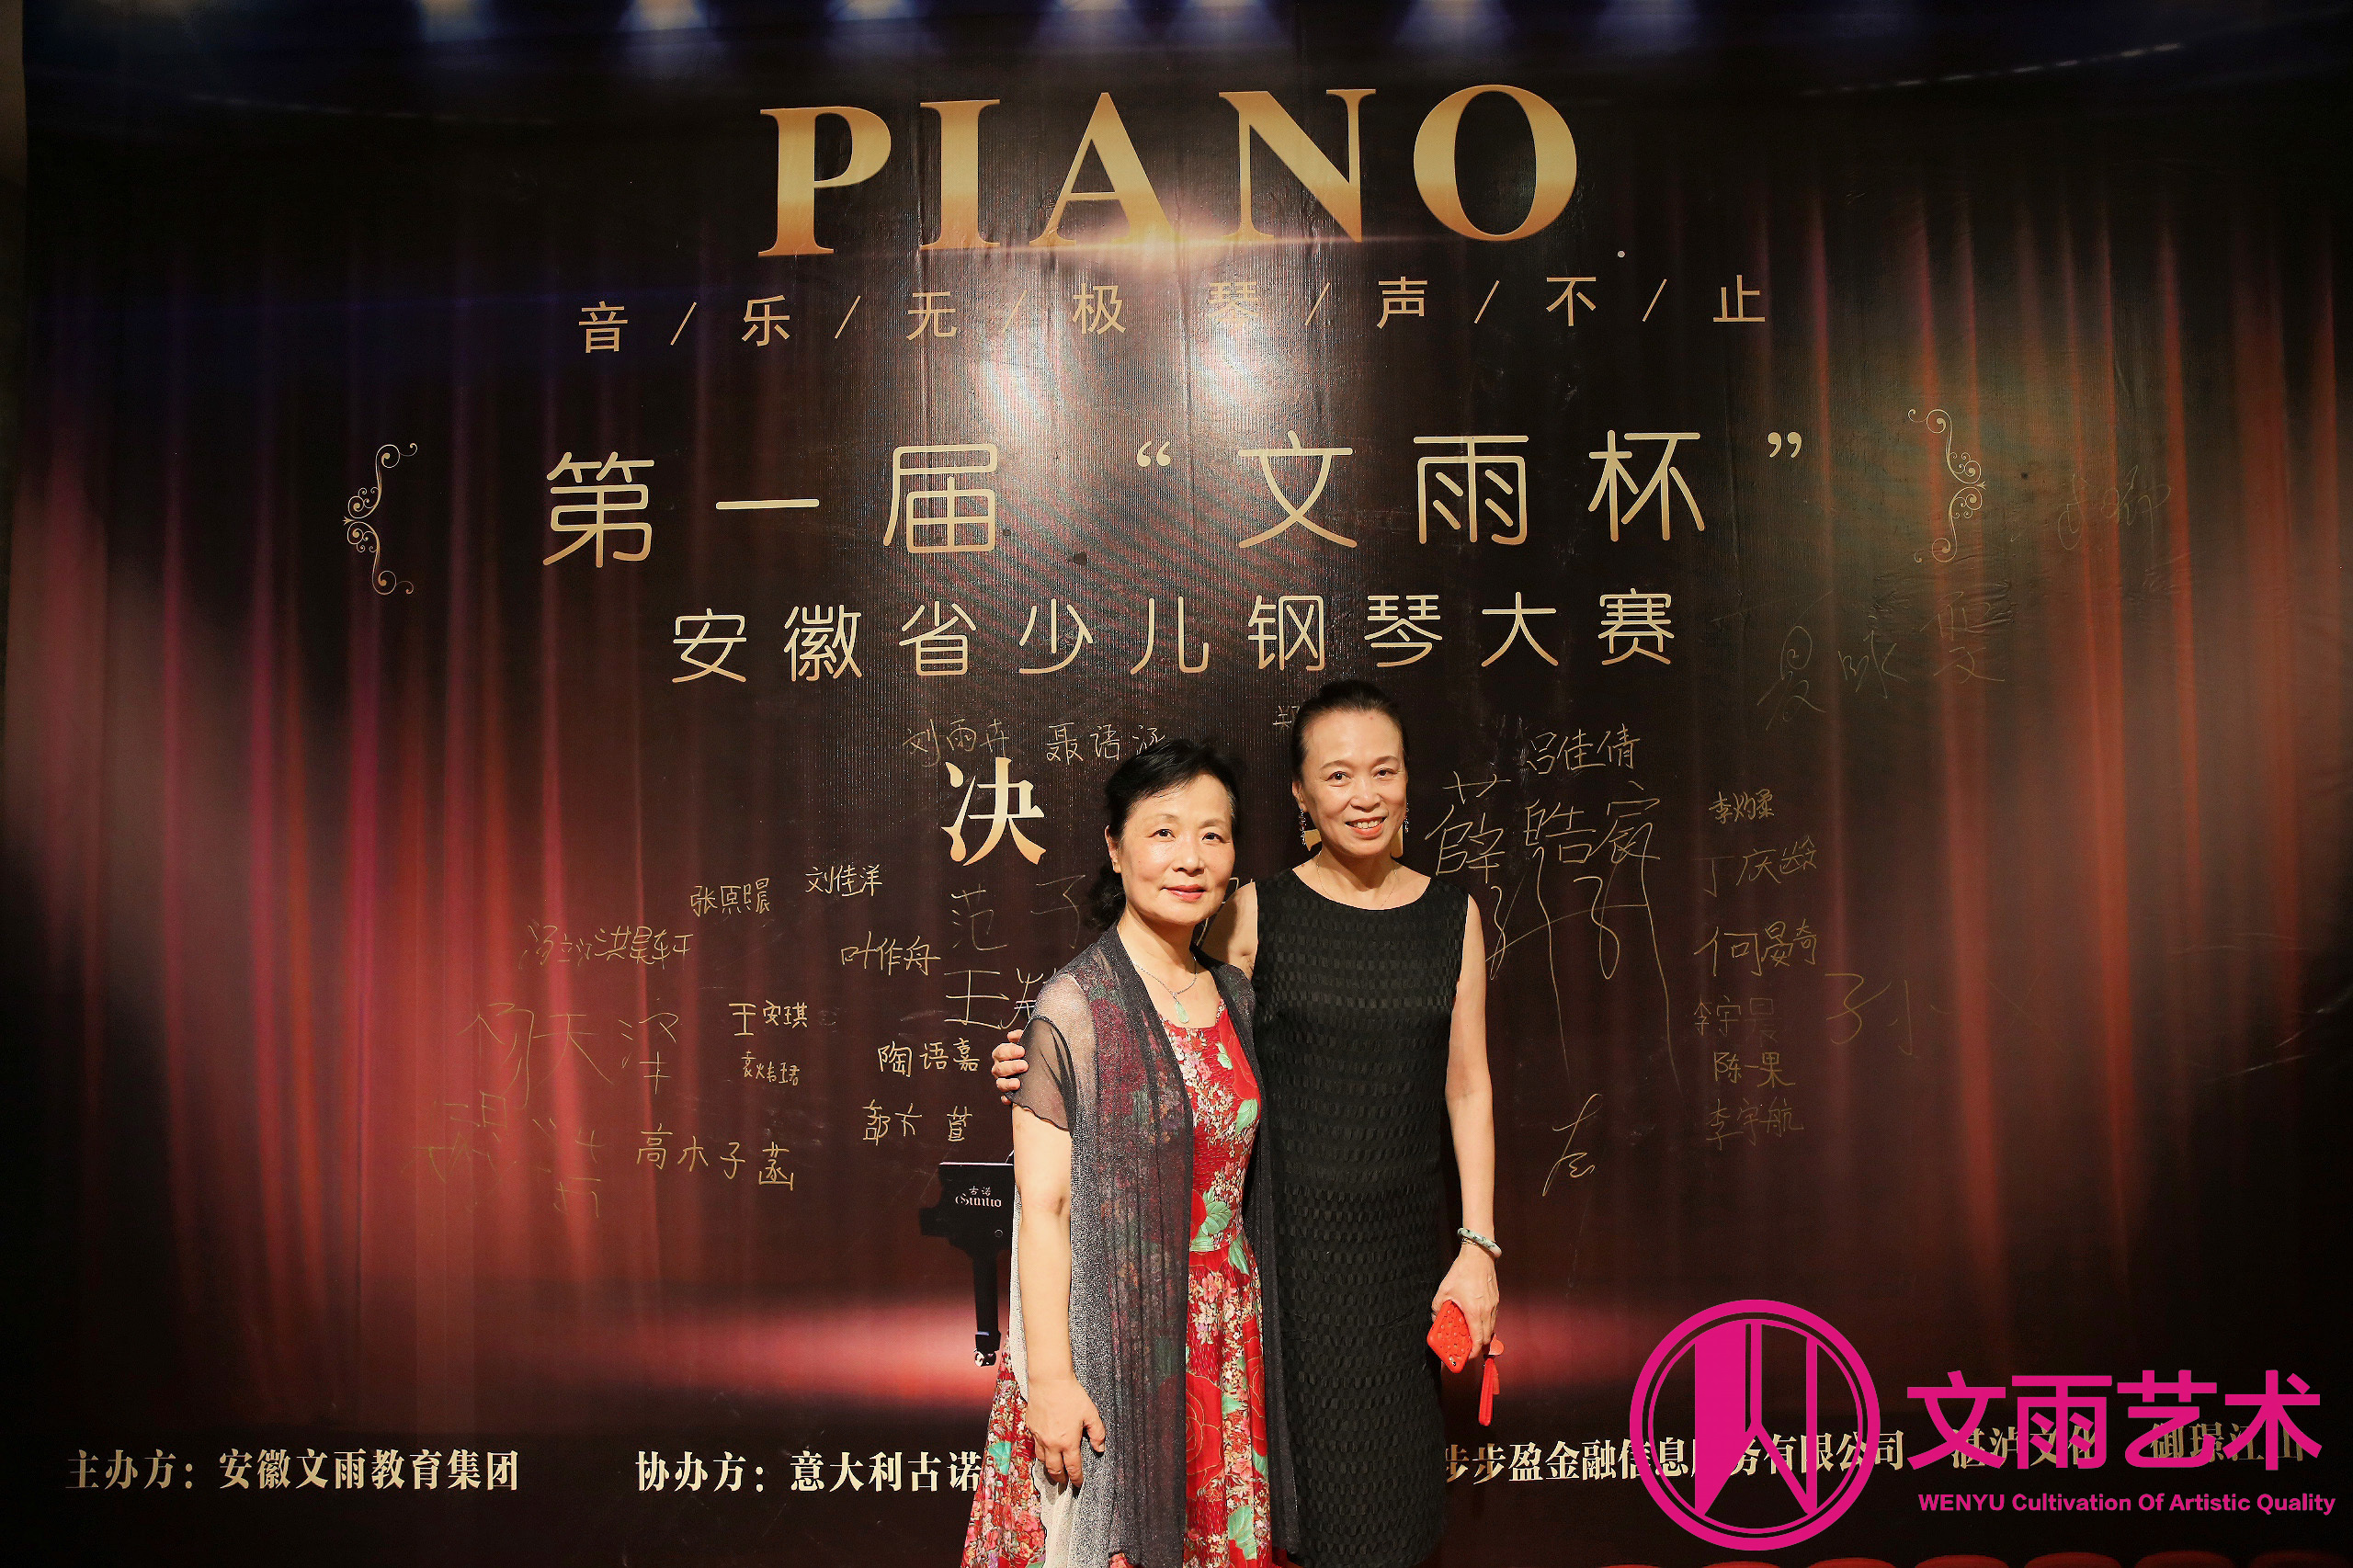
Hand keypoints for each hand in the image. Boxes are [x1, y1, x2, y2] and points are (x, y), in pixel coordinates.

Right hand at [992, 1031, 1027, 1104]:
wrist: (1036, 1069)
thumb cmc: (1028, 1053)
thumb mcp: (1026, 1042)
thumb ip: (1020, 1036)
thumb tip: (1011, 1036)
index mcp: (1002, 1055)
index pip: (1000, 1052)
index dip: (1009, 1051)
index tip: (1022, 1051)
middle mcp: (1000, 1068)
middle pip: (1000, 1068)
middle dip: (1012, 1067)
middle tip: (1024, 1066)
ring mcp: (1003, 1081)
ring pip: (1000, 1083)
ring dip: (1008, 1083)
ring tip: (1017, 1083)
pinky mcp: (1008, 1094)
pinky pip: (1004, 1098)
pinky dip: (1007, 1099)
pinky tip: (1011, 1100)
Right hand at [1025, 1373, 1104, 1488]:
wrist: (1049, 1381)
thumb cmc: (1071, 1395)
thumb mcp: (1090, 1413)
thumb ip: (1097, 1433)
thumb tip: (1099, 1448)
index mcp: (1068, 1442)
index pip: (1073, 1467)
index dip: (1076, 1478)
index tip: (1078, 1484)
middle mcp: (1052, 1443)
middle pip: (1054, 1469)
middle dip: (1060, 1479)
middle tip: (1064, 1483)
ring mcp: (1039, 1436)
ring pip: (1042, 1459)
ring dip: (1048, 1467)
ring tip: (1053, 1469)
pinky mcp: (1030, 1427)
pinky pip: (1034, 1445)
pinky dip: (1041, 1451)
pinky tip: (1045, 1448)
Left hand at [1432, 1243, 1498, 1353]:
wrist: (1479, 1256)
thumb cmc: (1462, 1272)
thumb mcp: (1444, 1290)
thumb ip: (1437, 1307)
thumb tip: (1435, 1318)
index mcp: (1474, 1312)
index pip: (1478, 1339)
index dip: (1474, 1351)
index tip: (1469, 1356)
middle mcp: (1487, 1311)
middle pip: (1487, 1337)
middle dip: (1479, 1346)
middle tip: (1469, 1347)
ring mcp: (1494, 1306)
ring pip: (1492, 1328)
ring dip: (1484, 1335)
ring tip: (1473, 1335)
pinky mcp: (1496, 1300)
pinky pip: (1494, 1318)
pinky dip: (1487, 1324)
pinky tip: (1478, 1320)